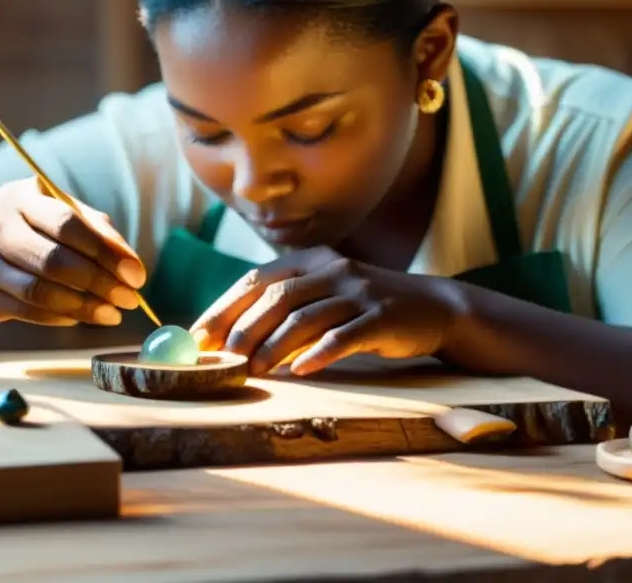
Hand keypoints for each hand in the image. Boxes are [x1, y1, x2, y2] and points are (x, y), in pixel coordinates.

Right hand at [0, 177, 145, 325]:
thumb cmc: (35, 231)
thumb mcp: (65, 217)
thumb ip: (100, 234)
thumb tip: (132, 268)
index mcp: (20, 196)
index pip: (67, 224)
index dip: (105, 252)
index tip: (137, 276)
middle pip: (53, 260)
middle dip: (99, 283)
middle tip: (129, 300)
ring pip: (38, 291)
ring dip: (82, 307)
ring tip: (111, 314)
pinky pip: (27, 311)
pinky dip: (59, 317)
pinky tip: (80, 317)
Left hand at [189, 247, 461, 375]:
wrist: (433, 307)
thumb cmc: (366, 308)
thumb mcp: (326, 294)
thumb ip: (287, 307)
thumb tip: (232, 339)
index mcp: (311, 260)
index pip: (256, 280)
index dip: (224, 308)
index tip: (199, 338)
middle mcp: (332, 269)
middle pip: (277, 297)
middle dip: (244, 329)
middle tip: (222, 360)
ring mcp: (358, 291)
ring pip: (305, 317)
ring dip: (274, 346)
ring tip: (254, 371)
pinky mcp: (381, 317)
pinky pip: (345, 336)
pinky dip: (320, 353)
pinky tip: (301, 370)